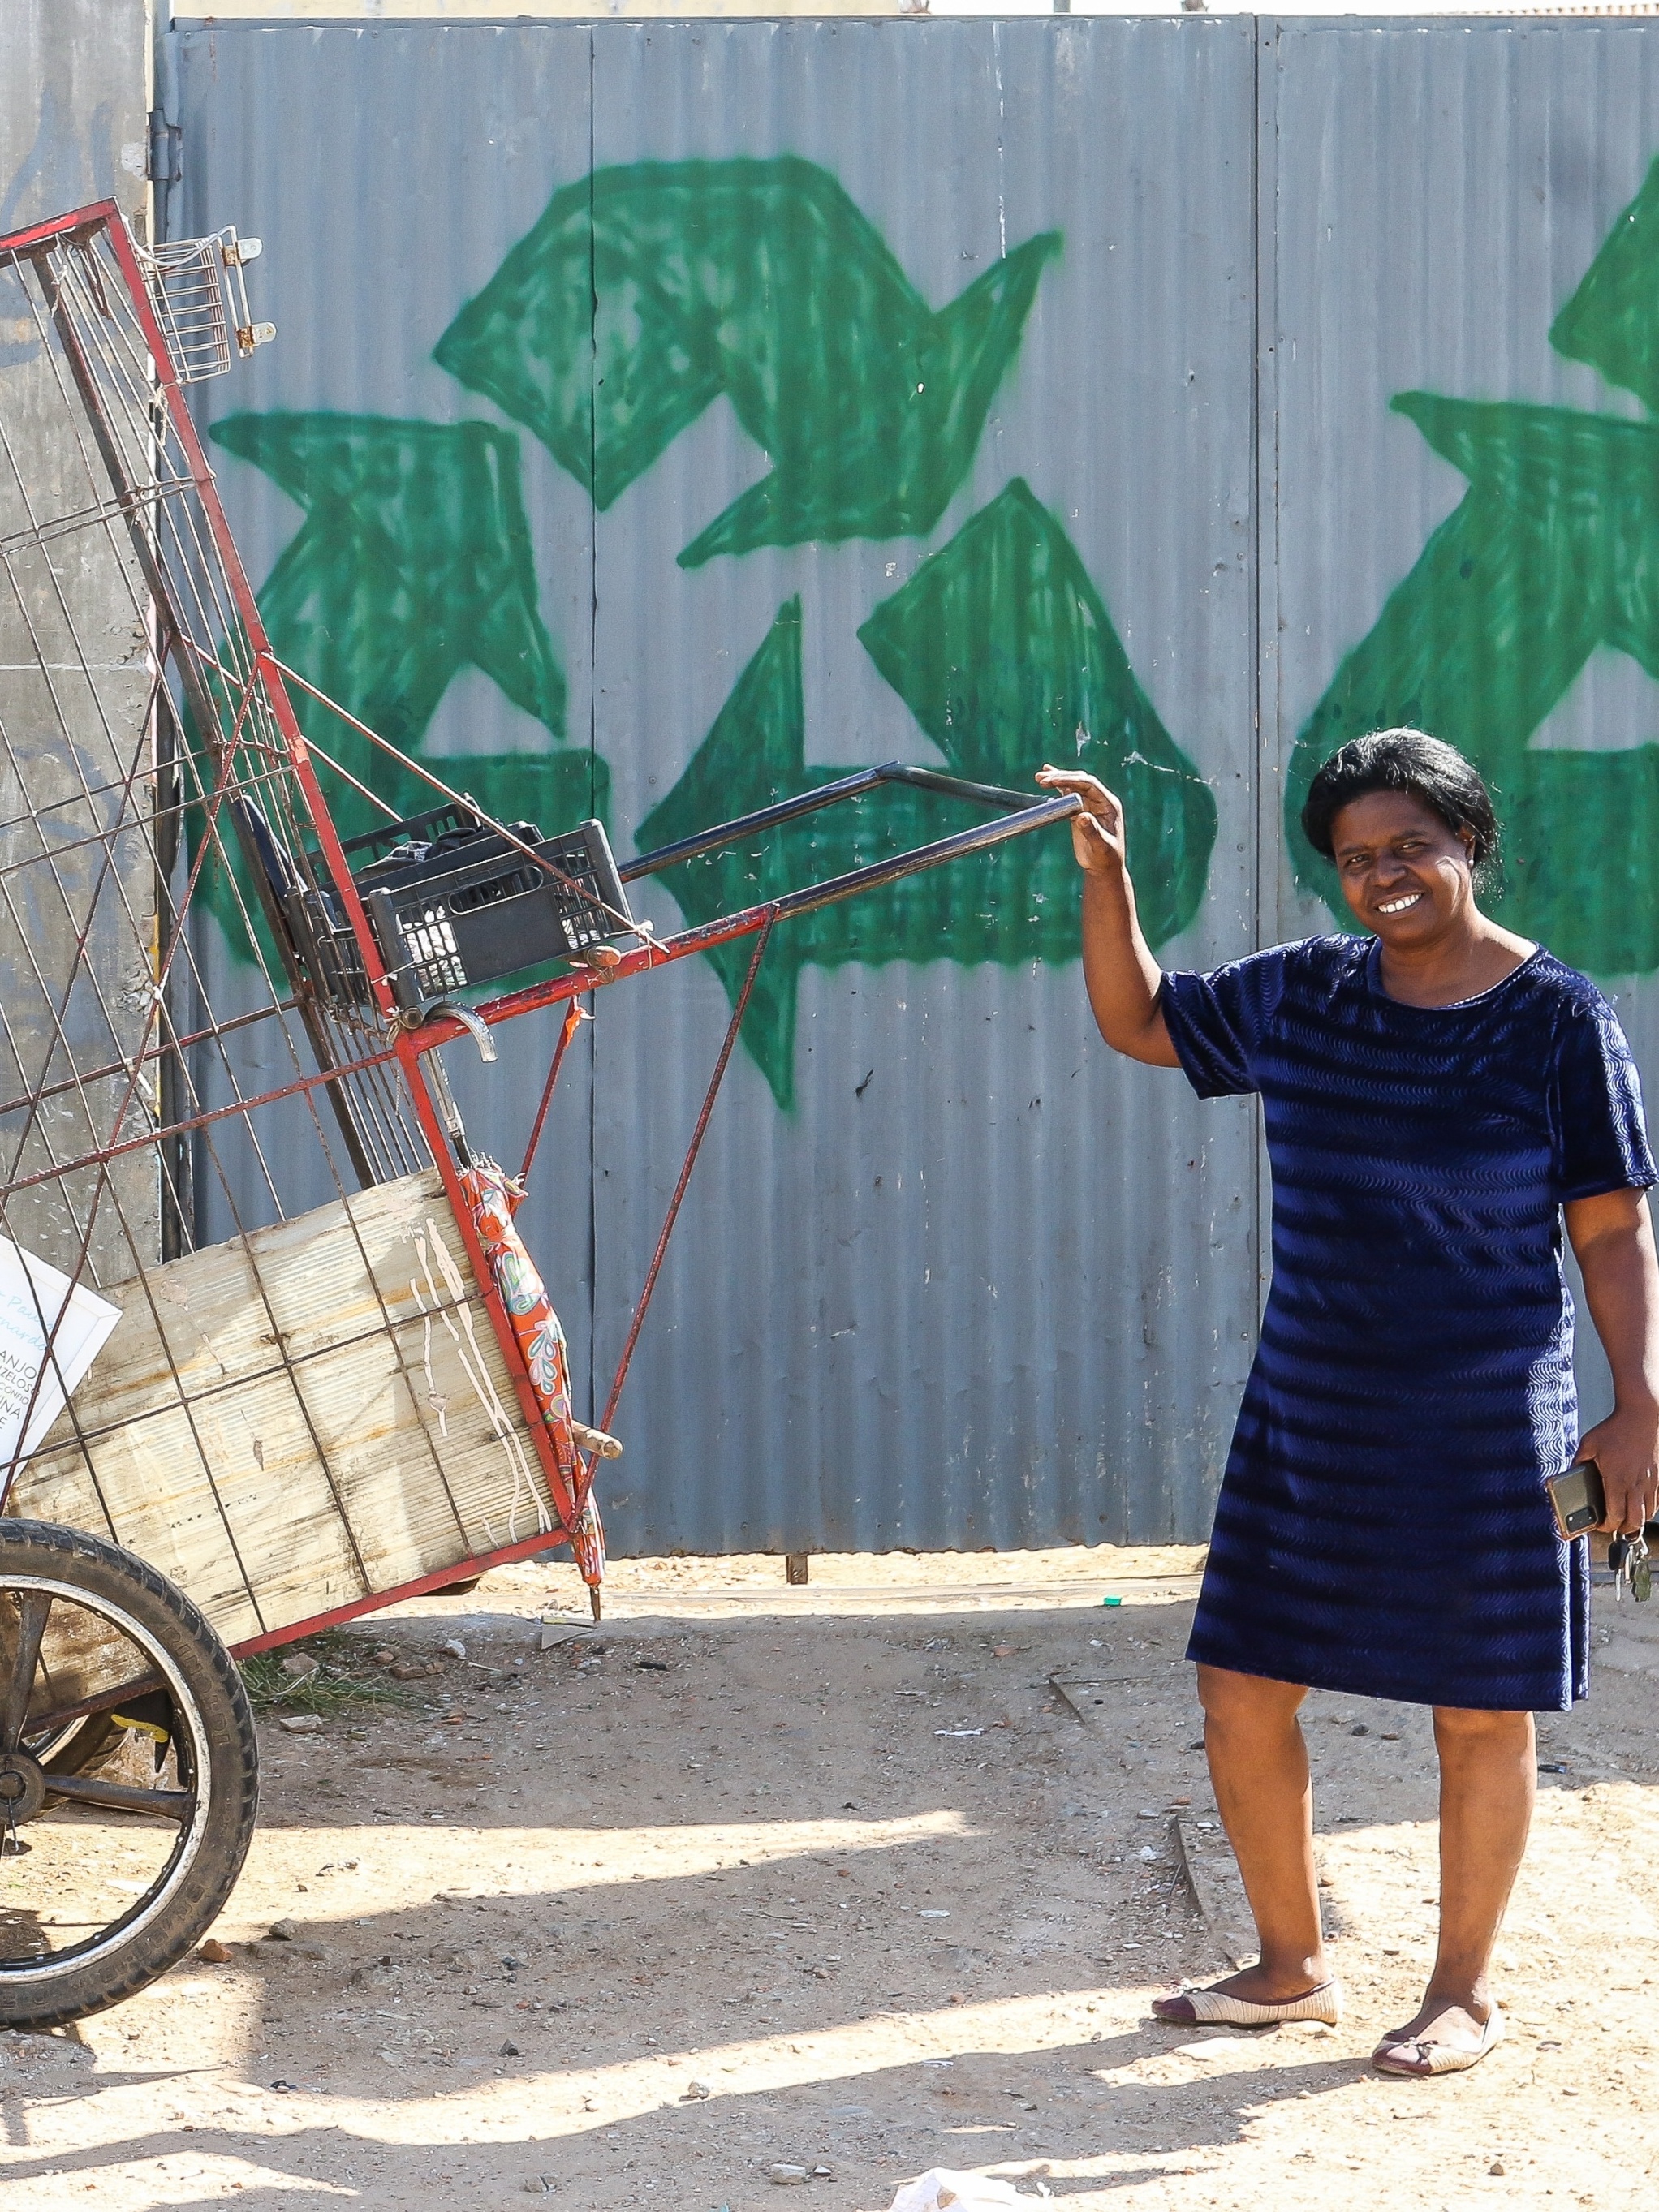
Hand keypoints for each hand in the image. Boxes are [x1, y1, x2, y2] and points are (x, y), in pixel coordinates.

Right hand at [1036, 766, 1126, 876]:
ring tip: (1039, 778)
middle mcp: (1100, 801)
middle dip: (1061, 778)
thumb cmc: (1106, 859)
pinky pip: (1068, 795)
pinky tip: (1046, 779)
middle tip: (1042, 780)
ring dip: (1057, 780)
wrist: (1103, 868)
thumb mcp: (1101, 847)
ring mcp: (1090, 805)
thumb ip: (1092, 832)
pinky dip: (1057, 787)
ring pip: (1073, 786)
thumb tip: (1081, 816)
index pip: (1090, 785)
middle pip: (1080, 781)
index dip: (1072, 781)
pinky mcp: (1079, 811)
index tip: (1054, 781)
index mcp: (1109, 805)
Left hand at [1575, 1405, 1658, 1535]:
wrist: (1641, 1416)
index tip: (1600, 1526)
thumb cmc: (1614, 1429)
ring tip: (1625, 1518)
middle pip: (1635, 1521)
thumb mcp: (1588, 1444)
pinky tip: (1639, 1504)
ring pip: (1648, 1513)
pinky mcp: (1658, 1476)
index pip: (1615, 1515)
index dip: (1607, 1526)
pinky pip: (1656, 1500)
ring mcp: (1649, 1481)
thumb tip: (1569, 1475)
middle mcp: (1636, 1483)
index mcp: (1616, 1479)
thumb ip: (1578, 1462)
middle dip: (1623, 1529)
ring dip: (1637, 1519)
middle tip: (1613, 1526)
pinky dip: (1648, 1507)